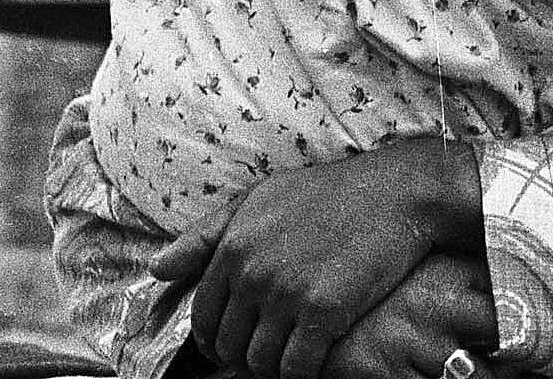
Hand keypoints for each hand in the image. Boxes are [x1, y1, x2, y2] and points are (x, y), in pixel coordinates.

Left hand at [150, 139, 480, 378]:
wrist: (396, 193)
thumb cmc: (328, 194)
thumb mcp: (260, 199)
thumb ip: (205, 235)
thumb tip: (156, 269)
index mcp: (233, 245)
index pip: (203, 315)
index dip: (214, 339)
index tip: (233, 344)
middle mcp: (253, 271)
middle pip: (228, 345)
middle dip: (243, 355)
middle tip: (267, 350)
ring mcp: (287, 292)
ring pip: (260, 361)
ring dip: (273, 366)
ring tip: (291, 353)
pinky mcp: (324, 311)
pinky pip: (296, 367)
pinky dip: (301, 372)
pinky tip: (314, 355)